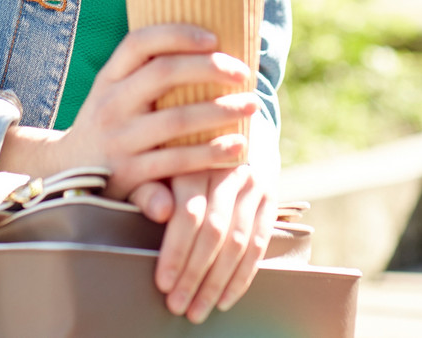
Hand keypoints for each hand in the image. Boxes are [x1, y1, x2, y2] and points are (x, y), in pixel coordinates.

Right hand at [0, 24, 257, 196]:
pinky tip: (236, 148)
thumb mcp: (113, 92)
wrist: (65, 174)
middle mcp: (110, 104)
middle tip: (243, 73)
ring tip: (251, 105)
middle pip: (163, 74)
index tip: (214, 37)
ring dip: (220, 111)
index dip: (178, 34)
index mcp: (108, 77)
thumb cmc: (108, 124)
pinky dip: (210, 155)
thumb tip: (205, 42)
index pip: (140, 42)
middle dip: (209, 69)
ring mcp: (117, 140)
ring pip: (176, 120)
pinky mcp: (128, 175)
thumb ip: (146, 71)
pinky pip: (176, 162)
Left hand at [130, 117, 279, 322]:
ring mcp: (252, 181)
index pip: (188, 212)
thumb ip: (151, 186)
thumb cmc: (178, 144)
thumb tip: (158, 213)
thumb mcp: (156, 158)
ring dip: (218, 283)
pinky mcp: (270, 194)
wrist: (227, 112)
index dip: (176, 252)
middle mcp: (227, 168)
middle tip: (177, 306)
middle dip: (195, 275)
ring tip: (198, 309)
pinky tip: (226, 298)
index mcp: (195, 156)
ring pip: (239, 241)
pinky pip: (260, 241)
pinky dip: (244, 275)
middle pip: (214, 231)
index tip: (162, 283)